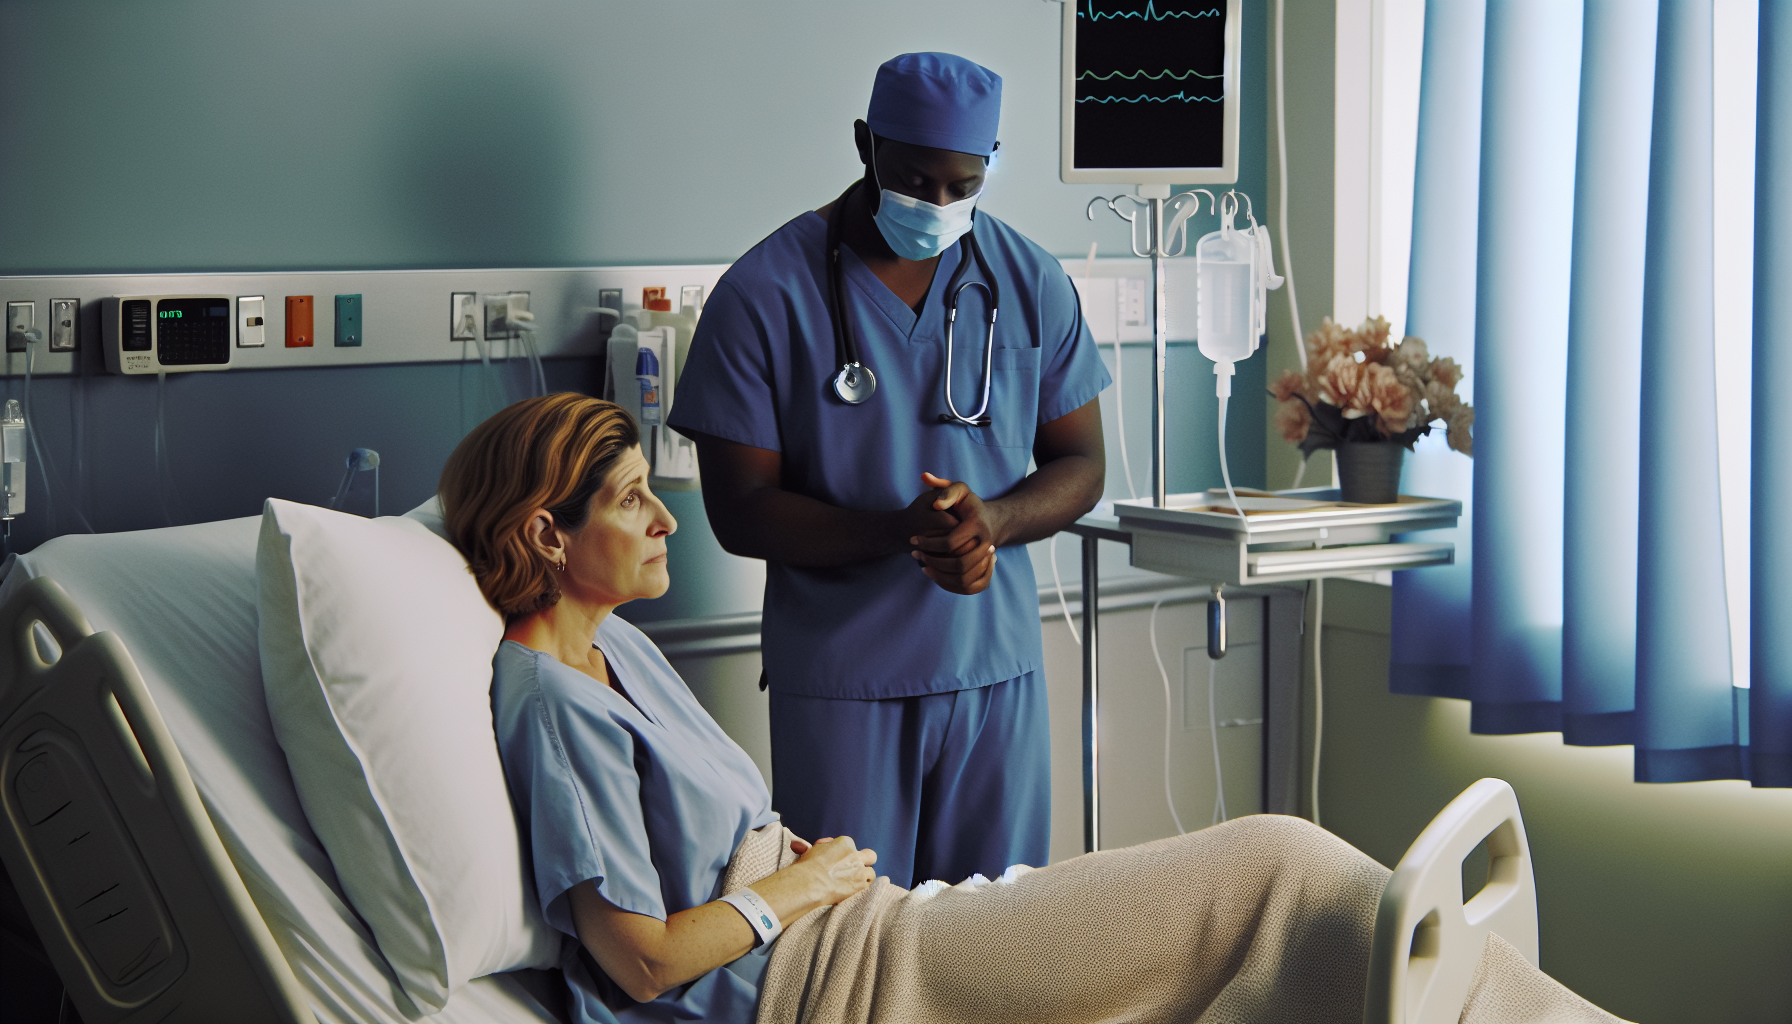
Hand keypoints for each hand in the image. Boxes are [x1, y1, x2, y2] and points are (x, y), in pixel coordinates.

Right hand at [779, 836, 876, 907]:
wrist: (811, 882)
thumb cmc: (807, 866)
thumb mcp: (811, 850)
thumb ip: (818, 847)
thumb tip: (807, 844)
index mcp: (845, 842)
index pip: (849, 845)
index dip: (843, 853)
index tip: (834, 860)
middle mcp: (856, 854)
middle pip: (869, 855)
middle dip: (864, 861)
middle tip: (854, 868)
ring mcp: (860, 870)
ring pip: (870, 872)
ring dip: (863, 877)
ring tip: (852, 883)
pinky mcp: (861, 885)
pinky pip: (868, 885)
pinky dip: (862, 888)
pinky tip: (853, 890)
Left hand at [908, 472, 1002, 594]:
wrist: (990, 521)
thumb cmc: (968, 504)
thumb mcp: (959, 489)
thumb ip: (945, 488)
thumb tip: (936, 503)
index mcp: (978, 525)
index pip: (950, 542)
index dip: (928, 543)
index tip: (913, 539)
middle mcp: (987, 544)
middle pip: (957, 564)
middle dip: (932, 561)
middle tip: (914, 554)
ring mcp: (988, 559)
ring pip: (963, 579)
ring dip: (939, 576)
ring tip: (922, 566)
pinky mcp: (985, 571)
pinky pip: (968, 587)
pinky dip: (949, 584)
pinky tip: (933, 574)